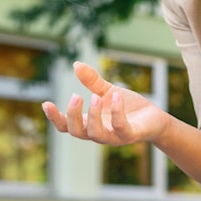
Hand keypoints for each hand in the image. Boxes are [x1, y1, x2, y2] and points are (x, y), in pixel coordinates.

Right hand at [41, 61, 170, 145]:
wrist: (155, 118)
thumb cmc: (129, 107)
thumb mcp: (107, 91)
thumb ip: (91, 81)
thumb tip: (75, 64)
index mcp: (89, 123)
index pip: (66, 126)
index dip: (55, 117)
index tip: (46, 103)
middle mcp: (99, 133)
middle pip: (77, 132)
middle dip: (73, 115)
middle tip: (76, 95)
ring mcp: (114, 136)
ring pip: (96, 134)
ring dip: (94, 116)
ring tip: (96, 96)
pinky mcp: (131, 135)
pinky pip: (121, 127)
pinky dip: (116, 112)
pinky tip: (115, 96)